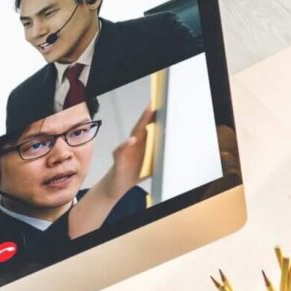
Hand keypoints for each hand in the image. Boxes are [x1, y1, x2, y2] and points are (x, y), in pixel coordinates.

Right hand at [67, 104, 156, 238]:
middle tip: (154, 104)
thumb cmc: (132, 173)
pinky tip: (132, 140)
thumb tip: (174, 153)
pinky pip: (121, 150)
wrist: (117, 186)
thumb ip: (159, 158)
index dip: (155, 119)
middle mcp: (133, 145)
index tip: (163, 108)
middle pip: (141, 127)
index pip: (149, 129)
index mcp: (142, 145)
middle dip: (148, 115)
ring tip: (147, 115)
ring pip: (132, 135)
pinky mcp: (119, 159)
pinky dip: (126, 145)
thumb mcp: (151, 166)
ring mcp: (125, 150)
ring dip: (140, 124)